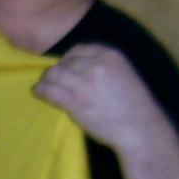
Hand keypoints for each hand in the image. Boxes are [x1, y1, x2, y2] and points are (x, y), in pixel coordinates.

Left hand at [32, 44, 166, 155]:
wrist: (140, 129)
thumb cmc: (135, 105)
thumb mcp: (125, 74)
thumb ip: (105, 66)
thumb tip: (81, 65)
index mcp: (110, 56)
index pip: (79, 49)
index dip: (69, 58)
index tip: (66, 66)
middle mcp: (96, 66)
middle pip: (65, 62)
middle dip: (58, 70)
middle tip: (54, 80)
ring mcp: (85, 84)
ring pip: (54, 74)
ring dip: (47, 80)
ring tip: (44, 85)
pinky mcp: (75, 102)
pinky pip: (50, 91)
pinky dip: (41, 91)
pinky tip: (38, 93)